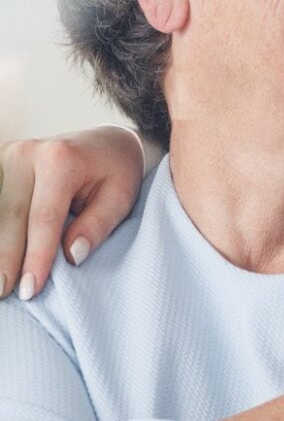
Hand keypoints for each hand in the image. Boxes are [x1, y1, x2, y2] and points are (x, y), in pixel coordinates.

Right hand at [0, 127, 143, 299]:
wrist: (104, 141)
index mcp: (60, 159)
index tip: (31, 289)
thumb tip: (72, 256)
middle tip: (4, 293)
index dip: (36, 256)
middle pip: (10, 217)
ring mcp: (8, 156)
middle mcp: (27, 152)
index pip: (44, 218)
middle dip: (6, 259)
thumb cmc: (117, 172)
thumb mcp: (121, 196)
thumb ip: (98, 224)